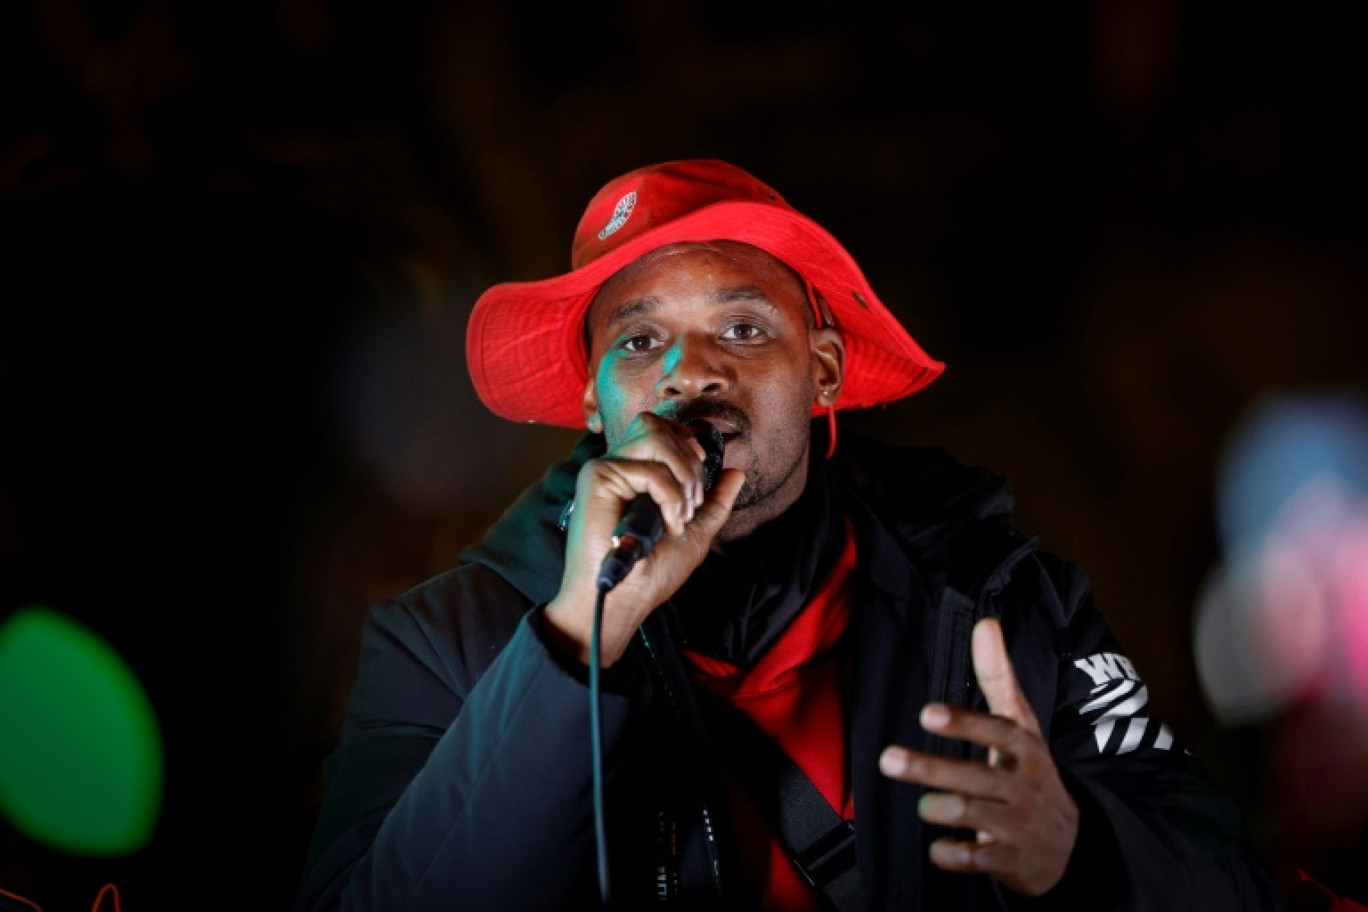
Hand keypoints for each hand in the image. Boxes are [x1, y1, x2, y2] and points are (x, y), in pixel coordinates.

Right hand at [545, 412, 743, 665]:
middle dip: (690, 460)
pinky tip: (668, 523)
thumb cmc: (652, 572)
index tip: (700, 479)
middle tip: (693, 501)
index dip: (687, 444)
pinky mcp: (597, 478)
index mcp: (635, 472)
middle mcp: (618, 465)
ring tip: (683, 510)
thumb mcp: (696, 532)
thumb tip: (736, 472)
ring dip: (682, 473)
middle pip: (657, 424)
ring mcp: (605, 469)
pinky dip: (670, 497)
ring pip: (654, 436)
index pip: (661, 429)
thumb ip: (715, 501)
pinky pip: (648, 469)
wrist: (627, 598)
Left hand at [878, 617, 1078, 895]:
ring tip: (921, 806)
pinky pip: (977, 860)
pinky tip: (938, 848)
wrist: (1068, 844)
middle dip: (931, 768)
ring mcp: (1016, 825)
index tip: (926, 713)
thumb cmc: (1029, 771)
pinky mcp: (1007, 861)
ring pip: (975, 817)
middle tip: (888, 758)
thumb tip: (985, 623)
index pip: (998, 731)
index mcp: (1026, 749)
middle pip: (977, 775)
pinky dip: (955, 855)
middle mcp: (1022, 785)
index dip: (965, 722)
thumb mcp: (1021, 724)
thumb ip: (998, 676)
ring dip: (943, 809)